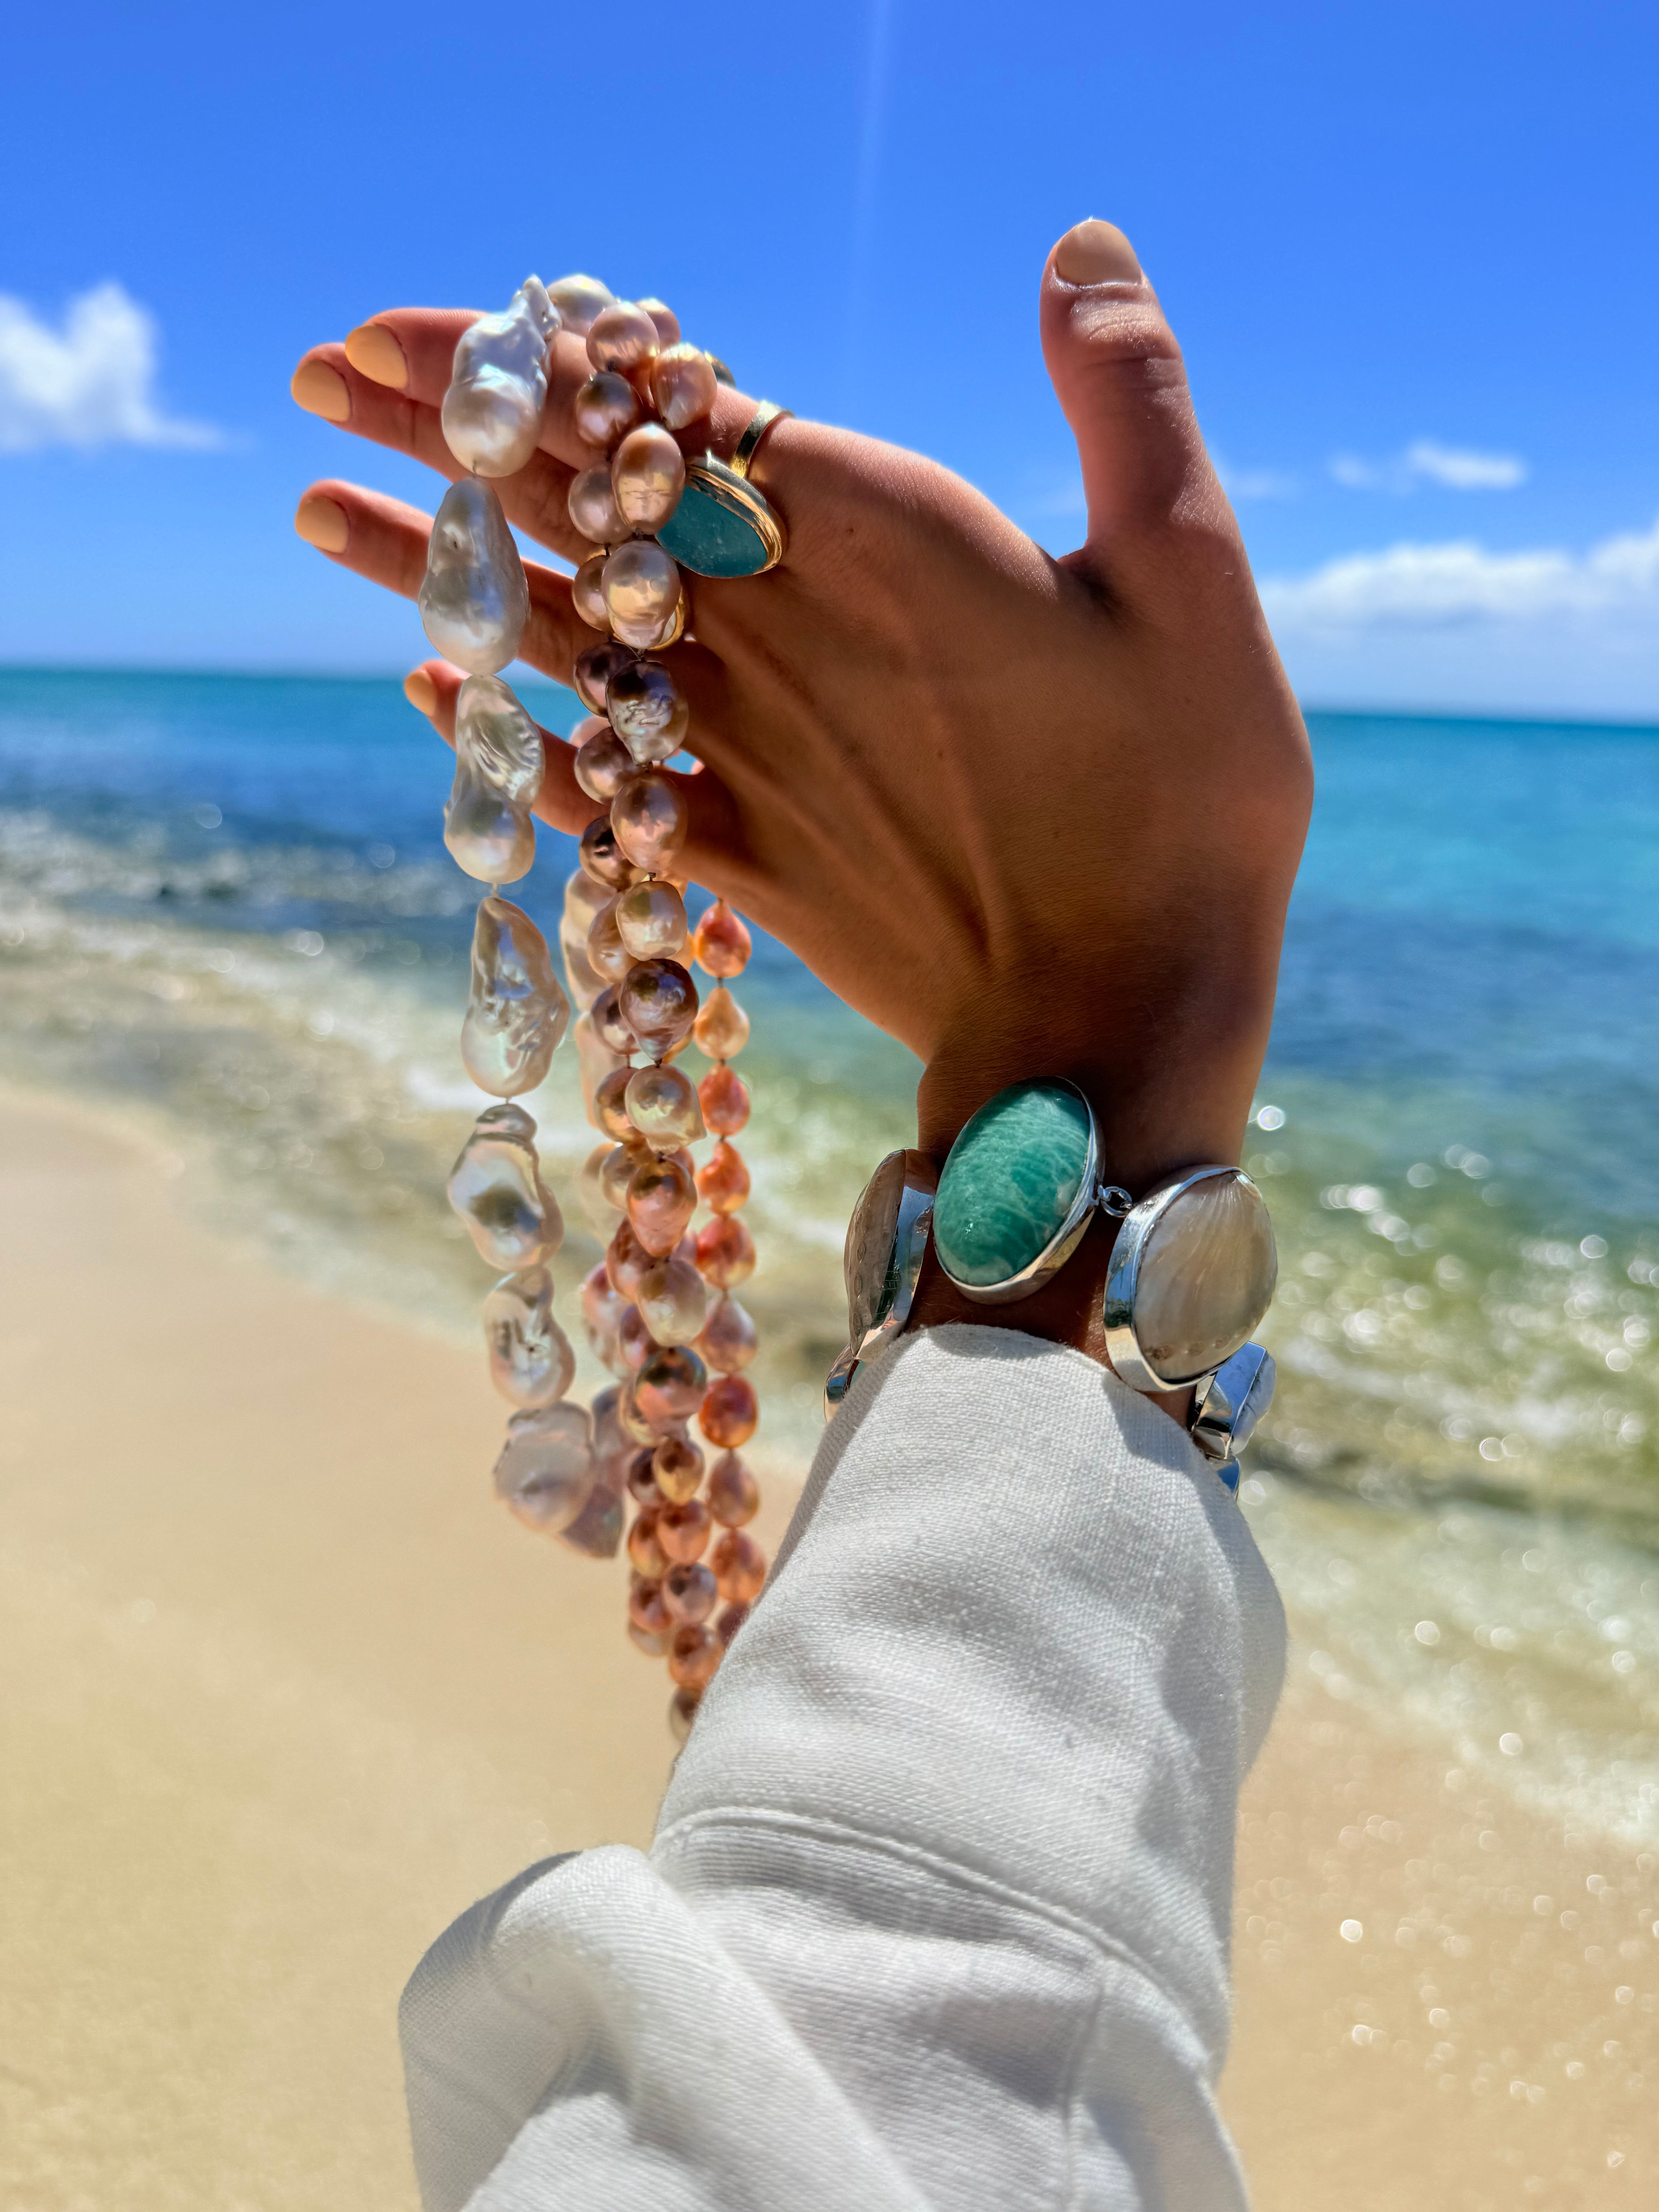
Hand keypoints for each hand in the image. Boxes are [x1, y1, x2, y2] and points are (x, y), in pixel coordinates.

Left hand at [291, 220, 1310, 1365]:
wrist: (1113, 1040)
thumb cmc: (1180, 813)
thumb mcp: (1194, 582)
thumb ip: (1129, 403)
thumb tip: (1076, 244)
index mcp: (874, 544)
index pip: (659, 412)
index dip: (530, 357)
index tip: (408, 323)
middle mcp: (775, 642)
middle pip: (568, 514)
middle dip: (436, 437)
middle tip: (312, 375)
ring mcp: (745, 760)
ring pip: (547, 642)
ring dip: (426, 572)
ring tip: (311, 511)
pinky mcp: (744, 866)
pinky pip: (586, 794)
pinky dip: (505, 743)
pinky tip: (434, 698)